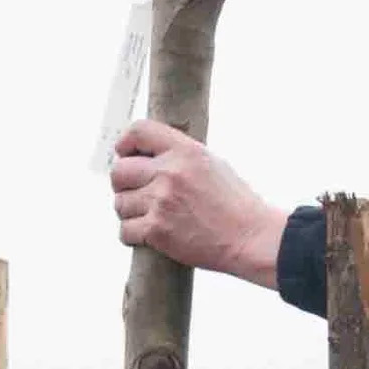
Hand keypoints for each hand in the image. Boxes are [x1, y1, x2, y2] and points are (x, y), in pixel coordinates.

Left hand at [111, 120, 289, 285]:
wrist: (250, 238)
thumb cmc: (235, 204)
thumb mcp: (212, 164)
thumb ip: (179, 156)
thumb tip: (148, 156)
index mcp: (185, 151)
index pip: (138, 131)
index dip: (125, 144)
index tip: (124, 154)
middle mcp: (169, 172)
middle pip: (119, 171)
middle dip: (123, 184)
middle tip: (136, 193)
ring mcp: (161, 202)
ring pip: (120, 203)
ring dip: (130, 212)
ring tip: (151, 216)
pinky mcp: (157, 230)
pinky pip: (125, 230)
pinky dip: (133, 235)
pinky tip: (150, 235)